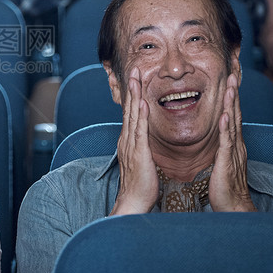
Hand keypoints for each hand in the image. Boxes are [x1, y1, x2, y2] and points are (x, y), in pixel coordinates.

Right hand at [110, 67, 158, 214]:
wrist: (133, 202)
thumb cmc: (140, 185)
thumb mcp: (141, 161)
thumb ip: (142, 148)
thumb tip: (145, 140)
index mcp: (129, 141)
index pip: (131, 114)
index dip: (133, 95)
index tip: (135, 80)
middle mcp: (127, 140)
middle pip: (129, 109)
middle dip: (131, 89)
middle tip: (134, 70)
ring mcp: (131, 145)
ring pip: (133, 115)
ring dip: (135, 95)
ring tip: (136, 79)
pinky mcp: (138, 152)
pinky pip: (140, 130)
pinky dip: (141, 115)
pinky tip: (144, 103)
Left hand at [209, 73, 256, 211]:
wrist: (233, 206)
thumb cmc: (225, 185)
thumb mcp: (222, 159)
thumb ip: (222, 144)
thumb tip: (219, 132)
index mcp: (232, 141)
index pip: (231, 112)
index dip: (231, 93)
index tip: (229, 74)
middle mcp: (236, 142)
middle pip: (235, 110)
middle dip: (234, 89)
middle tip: (233, 68)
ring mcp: (233, 150)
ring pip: (232, 121)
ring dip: (231, 102)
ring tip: (230, 84)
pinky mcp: (227, 161)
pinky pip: (227, 142)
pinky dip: (226, 127)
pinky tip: (224, 115)